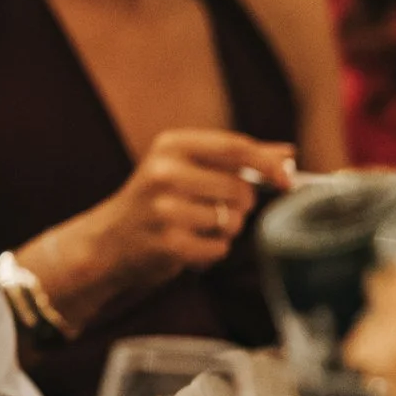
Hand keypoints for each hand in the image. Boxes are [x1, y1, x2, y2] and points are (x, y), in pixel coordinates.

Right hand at [58, 129, 295, 284]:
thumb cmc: (157, 200)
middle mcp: (163, 172)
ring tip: (195, 227)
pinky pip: (219, 248)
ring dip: (224, 229)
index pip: (234, 147)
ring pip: (231, 221)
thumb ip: (235, 158)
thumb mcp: (186, 167)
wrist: (108, 242)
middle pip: (239, 189)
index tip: (286, 180)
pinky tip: (189, 245)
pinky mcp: (167, 244)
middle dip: (239, 205)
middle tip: (214, 208)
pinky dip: (212, 251)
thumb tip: (288, 152)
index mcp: (171, 145)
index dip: (268, 164)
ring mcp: (163, 210)